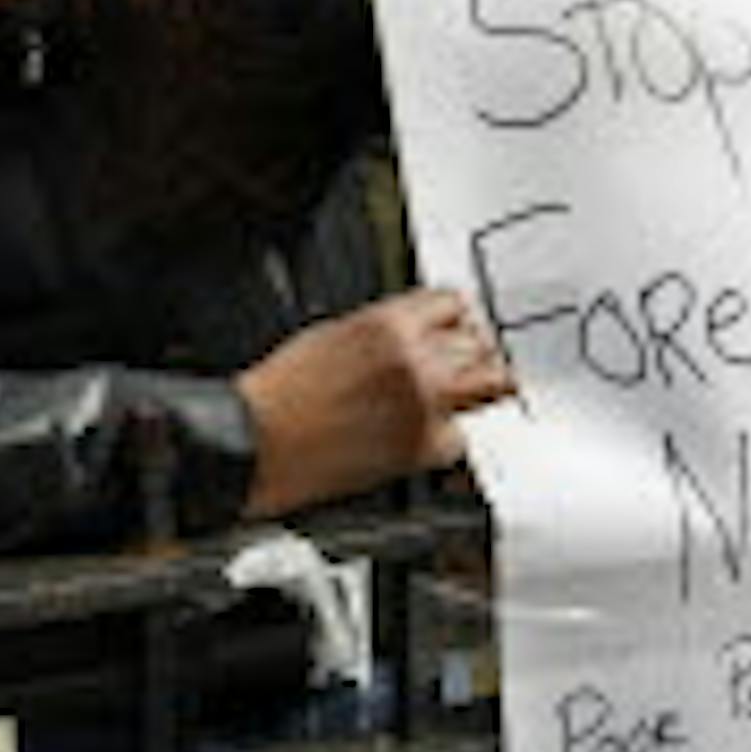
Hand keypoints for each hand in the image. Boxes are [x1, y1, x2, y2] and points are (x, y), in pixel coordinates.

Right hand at [234, 288, 513, 517]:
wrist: (260, 441)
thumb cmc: (281, 394)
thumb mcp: (333, 334)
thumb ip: (388, 331)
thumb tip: (421, 333)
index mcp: (388, 323)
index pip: (454, 303)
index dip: (455, 317)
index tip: (456, 328)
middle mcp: (415, 359)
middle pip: (479, 343)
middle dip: (469, 353)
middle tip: (457, 367)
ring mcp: (426, 404)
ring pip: (490, 384)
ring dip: (473, 388)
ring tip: (446, 397)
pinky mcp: (426, 447)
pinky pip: (459, 436)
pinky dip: (443, 436)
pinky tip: (413, 433)